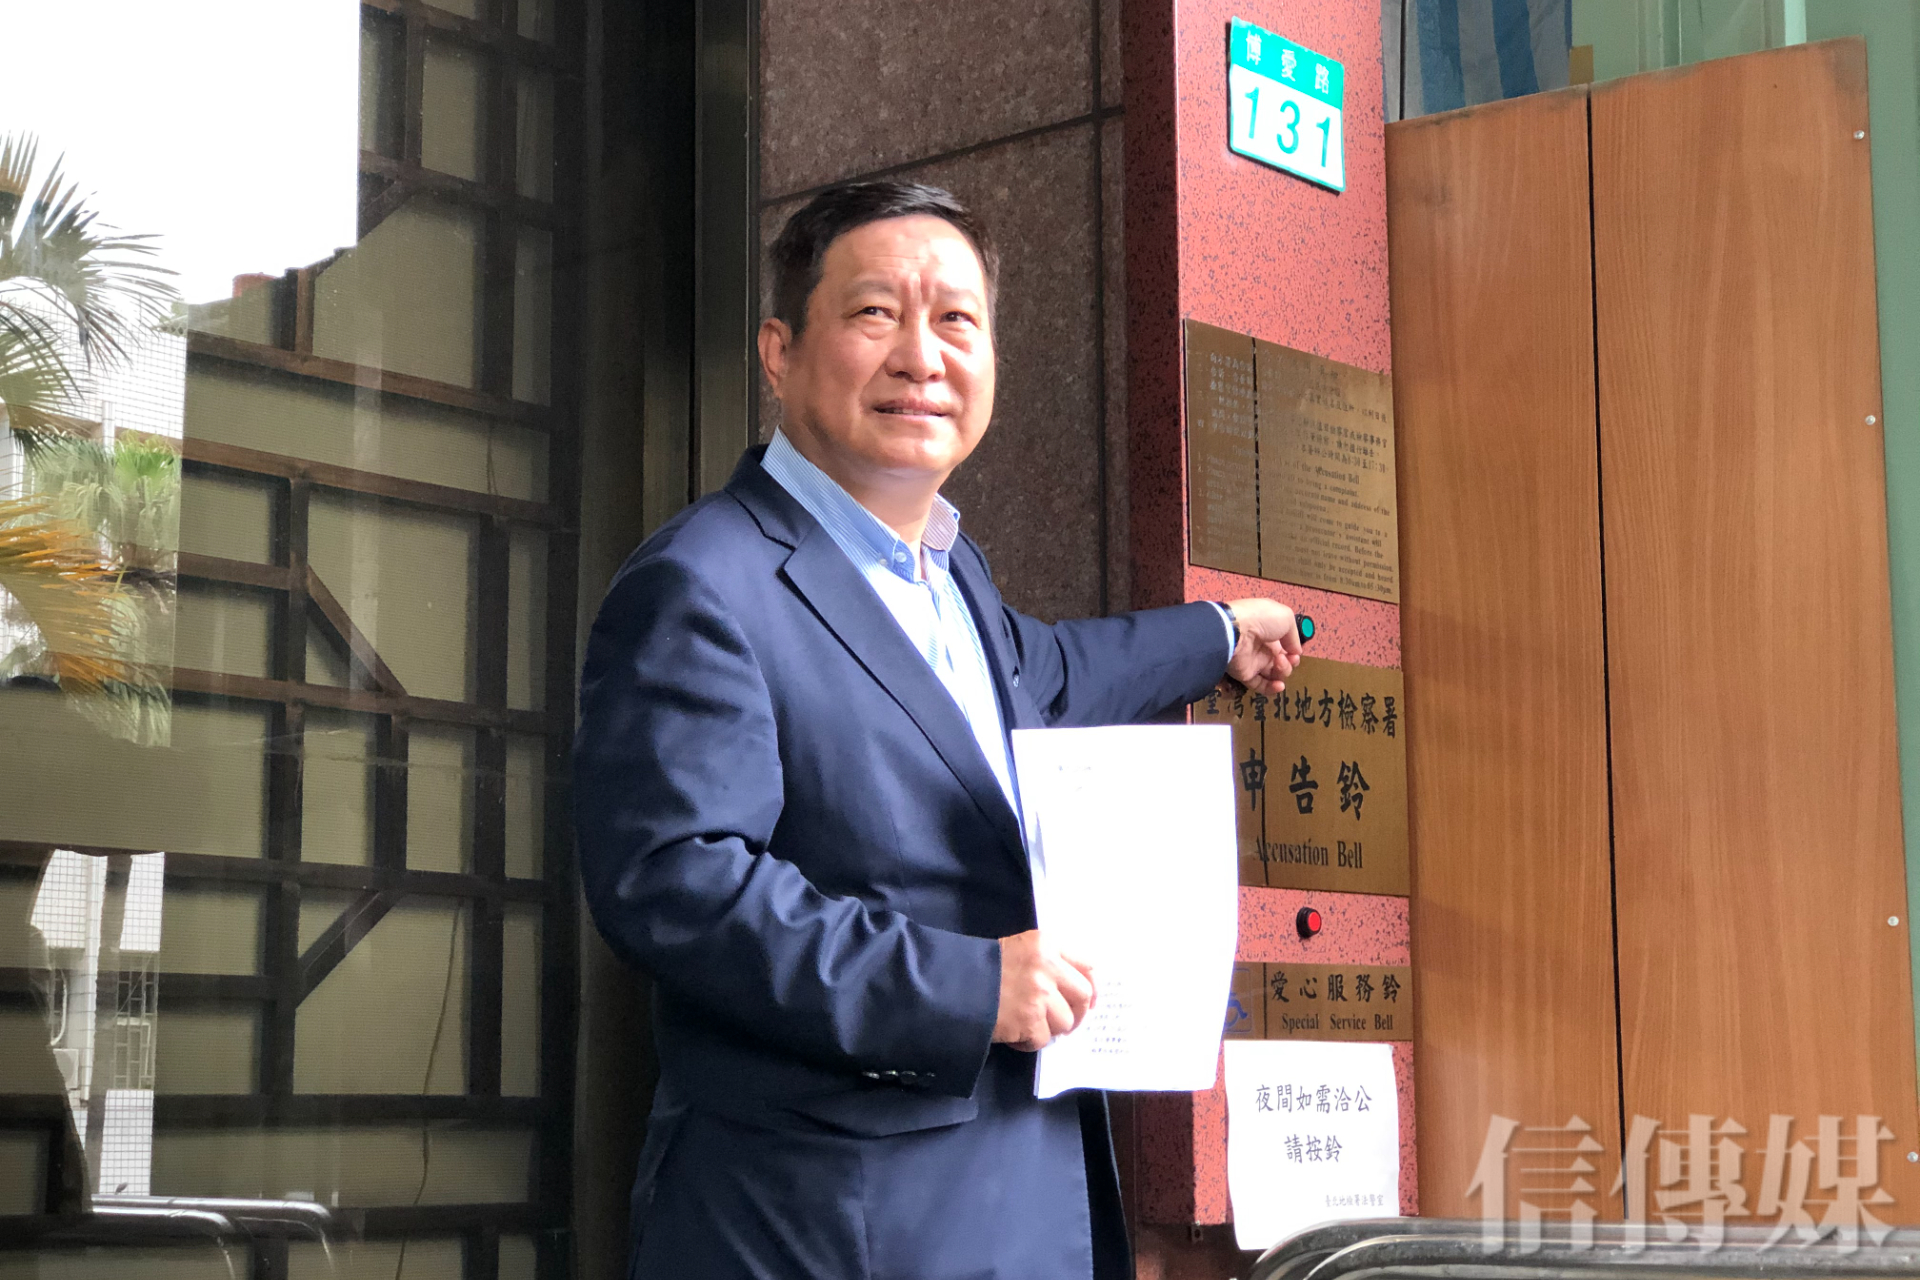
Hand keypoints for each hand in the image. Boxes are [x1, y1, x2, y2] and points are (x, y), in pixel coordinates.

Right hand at [993, 930, 1095, 1051]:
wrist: (953, 982)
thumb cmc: (986, 966)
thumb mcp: (1022, 949)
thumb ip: (1050, 962)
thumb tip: (1081, 991)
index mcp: (1047, 944)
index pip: (1087, 966)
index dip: (1092, 988)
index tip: (1089, 1001)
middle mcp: (1048, 967)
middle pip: (1082, 997)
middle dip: (1077, 1014)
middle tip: (1065, 1023)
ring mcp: (1039, 995)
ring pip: (1065, 1022)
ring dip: (1051, 1029)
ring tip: (1031, 1026)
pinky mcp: (1029, 1021)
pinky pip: (1043, 1039)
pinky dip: (1031, 1042)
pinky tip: (1017, 1035)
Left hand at [1224, 598, 1304, 695]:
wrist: (1235, 630)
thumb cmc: (1261, 619)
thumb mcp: (1285, 617)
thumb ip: (1294, 636)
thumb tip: (1296, 651)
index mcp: (1270, 631)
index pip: (1285, 646)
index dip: (1293, 651)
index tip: (1295, 652)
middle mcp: (1262, 647)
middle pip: (1282, 661)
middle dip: (1289, 662)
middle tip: (1285, 657)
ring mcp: (1253, 661)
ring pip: (1274, 674)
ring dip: (1283, 671)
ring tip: (1279, 663)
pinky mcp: (1245, 674)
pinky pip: (1261, 685)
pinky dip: (1272, 688)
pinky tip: (1279, 685)